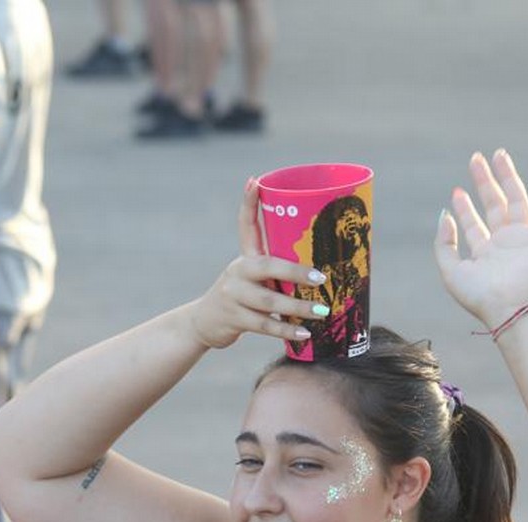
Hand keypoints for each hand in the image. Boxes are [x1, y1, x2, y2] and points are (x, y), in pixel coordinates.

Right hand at [189, 178, 329, 349]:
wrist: (203, 323)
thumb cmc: (242, 297)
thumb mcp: (252, 277)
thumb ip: (278, 271)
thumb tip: (324, 269)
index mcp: (245, 257)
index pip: (245, 225)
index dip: (248, 203)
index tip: (255, 181)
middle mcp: (237, 272)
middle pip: (266, 266)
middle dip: (295, 271)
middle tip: (322, 278)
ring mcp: (233, 296)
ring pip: (269, 301)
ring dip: (298, 308)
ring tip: (323, 311)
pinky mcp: (233, 318)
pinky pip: (264, 325)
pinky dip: (286, 330)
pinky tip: (305, 333)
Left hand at [434, 149, 527, 325]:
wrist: (509, 308)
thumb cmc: (479, 295)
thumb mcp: (450, 270)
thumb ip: (444, 244)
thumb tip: (443, 216)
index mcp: (484, 253)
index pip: (473, 224)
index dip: (464, 208)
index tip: (456, 191)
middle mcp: (504, 244)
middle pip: (494, 205)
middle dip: (484, 182)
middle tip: (475, 159)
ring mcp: (522, 239)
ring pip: (515, 200)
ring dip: (507, 177)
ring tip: (497, 154)